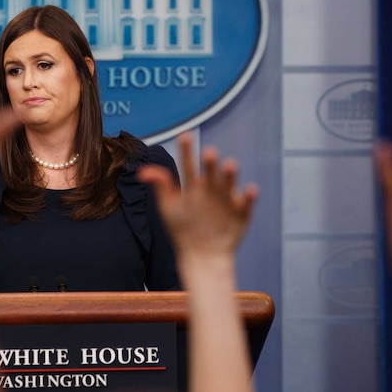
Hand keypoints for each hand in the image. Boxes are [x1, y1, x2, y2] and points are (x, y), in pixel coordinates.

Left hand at [138, 133, 257, 260]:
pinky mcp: (242, 212)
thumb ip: (160, 186)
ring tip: (229, 164)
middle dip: (210, 163)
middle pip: (210, 172)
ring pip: (229, 183)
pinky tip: (249, 190)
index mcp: (194, 186)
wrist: (202, 256)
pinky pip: (246, 202)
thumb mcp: (168, 207)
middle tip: (208, 152)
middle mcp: (211, 189)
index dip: (187, 150)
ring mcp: (227, 199)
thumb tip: (141, 171)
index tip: (184, 135)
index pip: (189, 165)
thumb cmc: (183, 229)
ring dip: (230, 174)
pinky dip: (249, 196)